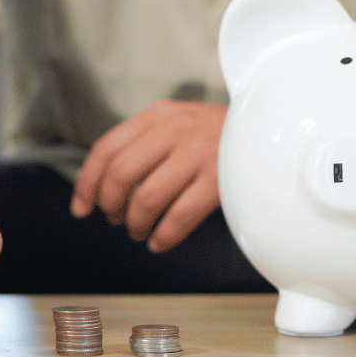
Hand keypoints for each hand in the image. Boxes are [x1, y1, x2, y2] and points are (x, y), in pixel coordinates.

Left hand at [70, 99, 224, 252]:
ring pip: (147, 199)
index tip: (81, 207)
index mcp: (159, 115)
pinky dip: (163, 236)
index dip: (87, 182)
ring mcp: (198, 154)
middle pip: (121, 174)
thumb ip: (145, 143)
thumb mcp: (179, 122)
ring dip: (135, 224)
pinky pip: (179, 217)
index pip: (107, 149)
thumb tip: (102, 182)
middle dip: (110, 205)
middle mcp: (175, 130)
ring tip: (138, 231)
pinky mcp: (219, 180)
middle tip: (115, 219)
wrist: (274, 126)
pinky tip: (159, 241)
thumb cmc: (220, 134)